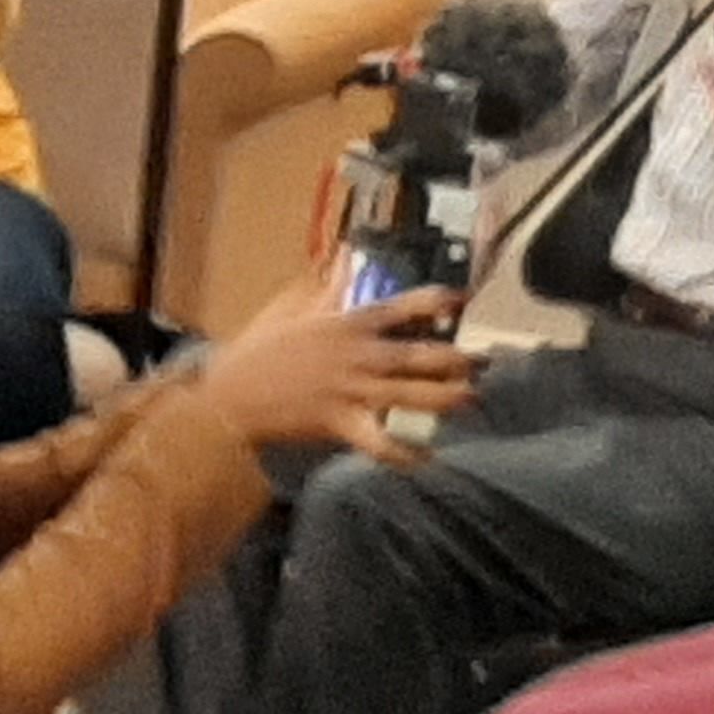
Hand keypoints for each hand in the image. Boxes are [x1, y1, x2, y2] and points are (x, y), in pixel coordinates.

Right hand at [196, 274, 478, 460]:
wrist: (233, 397)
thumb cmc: (260, 351)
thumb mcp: (293, 309)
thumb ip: (328, 285)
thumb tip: (347, 255)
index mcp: (348, 324)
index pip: (403, 306)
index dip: (438, 301)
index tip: (463, 299)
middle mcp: (358, 356)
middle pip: (419, 356)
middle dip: (455, 360)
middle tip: (481, 363)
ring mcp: (352, 390)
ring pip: (411, 396)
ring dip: (445, 399)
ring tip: (469, 400)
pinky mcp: (342, 423)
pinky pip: (382, 441)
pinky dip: (405, 453)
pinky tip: (426, 458)